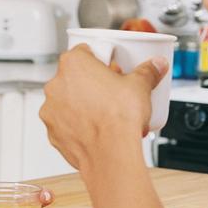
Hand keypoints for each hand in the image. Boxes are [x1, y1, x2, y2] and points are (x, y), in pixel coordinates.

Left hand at [40, 45, 167, 168]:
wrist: (111, 154)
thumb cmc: (120, 118)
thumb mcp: (140, 86)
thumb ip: (148, 71)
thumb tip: (156, 66)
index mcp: (73, 64)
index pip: (83, 52)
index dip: (100, 60)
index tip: (110, 69)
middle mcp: (56, 84)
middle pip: (74, 77)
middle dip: (91, 83)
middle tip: (111, 92)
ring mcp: (51, 109)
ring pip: (67, 101)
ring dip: (81, 104)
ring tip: (104, 113)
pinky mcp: (52, 131)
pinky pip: (64, 123)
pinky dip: (76, 125)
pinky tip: (94, 129)